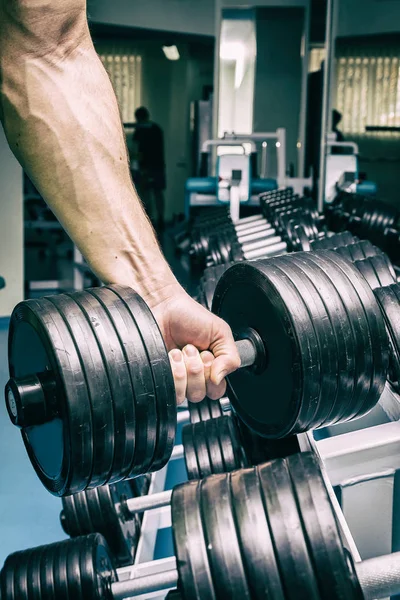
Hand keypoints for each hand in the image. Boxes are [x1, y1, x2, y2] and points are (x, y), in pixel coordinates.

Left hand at [150, 288, 240, 404]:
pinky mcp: (161, 378)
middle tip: (192, 349)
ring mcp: (177, 378)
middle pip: (201, 394)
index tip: (207, 354)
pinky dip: (172, 372)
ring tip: (180, 351)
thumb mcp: (220, 332)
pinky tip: (170, 356)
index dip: (213, 375)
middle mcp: (194, 376)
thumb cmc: (189, 315)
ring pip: (185, 394)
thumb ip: (231, 357)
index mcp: (212, 368)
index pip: (217, 390)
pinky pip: (170, 390)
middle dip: (197, 369)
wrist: (163, 307)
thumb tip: (220, 379)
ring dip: (183, 370)